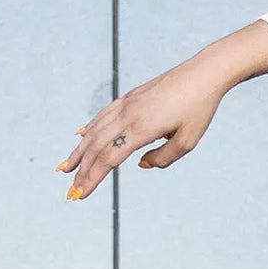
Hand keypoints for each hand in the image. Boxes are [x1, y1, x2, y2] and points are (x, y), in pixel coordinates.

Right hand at [57, 53, 228, 198]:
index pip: (108, 159)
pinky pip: (102, 116)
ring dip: (79, 152)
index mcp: (140, 129)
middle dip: (81, 171)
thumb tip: (142, 165)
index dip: (92, 178)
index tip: (80, 194)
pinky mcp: (129, 97)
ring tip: (66, 167)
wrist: (202, 74)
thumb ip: (163, 158)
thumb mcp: (187, 141)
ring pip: (94, 131)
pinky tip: (81, 137)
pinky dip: (89, 129)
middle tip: (70, 190)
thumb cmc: (199, 109)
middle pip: (96, 147)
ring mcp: (125, 104)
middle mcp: (127, 115)